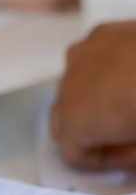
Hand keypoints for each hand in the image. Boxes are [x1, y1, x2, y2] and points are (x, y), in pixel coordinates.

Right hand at [52, 21, 135, 170]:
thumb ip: (130, 156)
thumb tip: (126, 154)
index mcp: (76, 123)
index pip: (73, 154)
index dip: (100, 161)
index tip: (125, 158)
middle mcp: (67, 90)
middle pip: (65, 118)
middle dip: (89, 129)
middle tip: (122, 132)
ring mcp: (81, 58)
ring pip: (74, 86)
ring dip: (93, 96)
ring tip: (128, 97)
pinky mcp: (100, 33)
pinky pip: (92, 59)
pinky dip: (106, 68)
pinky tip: (132, 70)